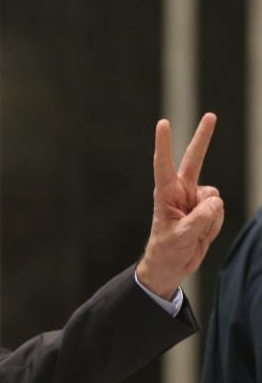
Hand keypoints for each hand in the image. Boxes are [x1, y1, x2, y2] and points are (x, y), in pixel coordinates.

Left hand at [136, 112, 224, 299]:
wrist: (171, 267)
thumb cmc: (166, 251)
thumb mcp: (181, 237)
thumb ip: (200, 218)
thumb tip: (216, 201)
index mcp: (166, 195)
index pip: (164, 165)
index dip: (164, 144)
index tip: (163, 123)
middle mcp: (181, 192)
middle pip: (194, 161)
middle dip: (203, 138)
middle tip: (211, 115)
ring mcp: (195, 201)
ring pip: (215, 198)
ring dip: (209, 218)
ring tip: (194, 232)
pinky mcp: (206, 211)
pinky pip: (219, 212)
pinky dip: (214, 225)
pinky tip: (201, 234)